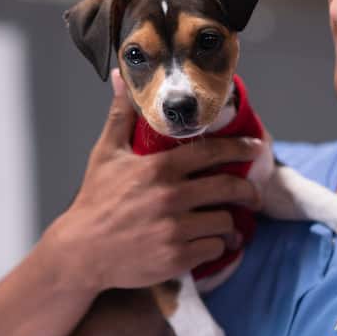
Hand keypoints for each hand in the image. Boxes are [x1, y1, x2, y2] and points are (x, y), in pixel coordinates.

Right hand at [45, 69, 263, 291]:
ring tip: (226, 224)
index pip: (211, 152)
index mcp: (159, 168)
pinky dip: (215, 246)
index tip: (256, 148)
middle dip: (248, 191)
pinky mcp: (176, 258)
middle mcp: (170, 197)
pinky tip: (209, 242)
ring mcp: (174, 229)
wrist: (80, 252)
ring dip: (229, 223)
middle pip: (228, 187)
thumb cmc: (95, 200)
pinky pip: (213, 249)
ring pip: (224, 222)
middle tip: (254, 195)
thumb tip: (122, 77)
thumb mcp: (106, 153)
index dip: (239, 148)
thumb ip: (121, 114)